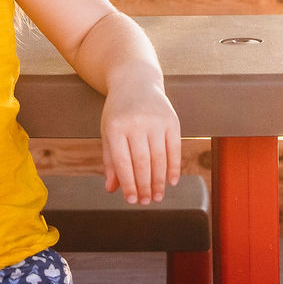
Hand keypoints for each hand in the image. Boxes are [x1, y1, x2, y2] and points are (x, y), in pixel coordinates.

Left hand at [100, 79, 181, 204]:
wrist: (135, 81)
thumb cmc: (119, 112)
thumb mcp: (108, 132)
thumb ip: (110, 160)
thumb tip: (112, 189)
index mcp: (115, 127)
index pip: (122, 162)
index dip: (128, 184)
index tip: (132, 200)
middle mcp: (136, 123)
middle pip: (142, 162)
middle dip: (145, 186)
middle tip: (147, 201)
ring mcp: (155, 120)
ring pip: (159, 158)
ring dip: (159, 181)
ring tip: (158, 196)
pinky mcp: (172, 119)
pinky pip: (174, 148)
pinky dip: (174, 167)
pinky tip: (171, 181)